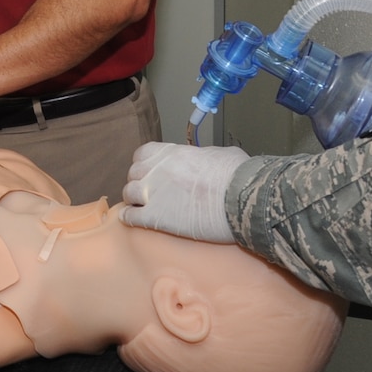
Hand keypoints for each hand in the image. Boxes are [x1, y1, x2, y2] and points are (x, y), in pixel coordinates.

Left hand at [120, 142, 250, 241]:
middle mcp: (157, 170)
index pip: (143, 154)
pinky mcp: (156, 218)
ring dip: (134, 199)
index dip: (146, 164)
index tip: (151, 171)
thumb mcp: (219, 154)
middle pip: (134, 173)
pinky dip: (129, 217)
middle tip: (149, 191)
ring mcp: (154, 193)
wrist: (241, 198)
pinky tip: (132, 219)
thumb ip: (203, 156)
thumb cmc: (237, 175)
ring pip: (129, 194)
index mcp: (171, 153)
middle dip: (140, 181)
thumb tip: (205, 160)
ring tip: (141, 206)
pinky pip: (131, 216)